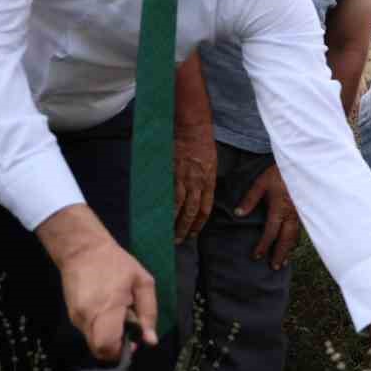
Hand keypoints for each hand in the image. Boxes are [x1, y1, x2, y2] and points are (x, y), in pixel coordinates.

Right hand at [37, 205, 157, 359]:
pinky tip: (108, 312)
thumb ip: (148, 312)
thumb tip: (150, 340)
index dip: (121, 352)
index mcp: (107, 308)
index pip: (107, 347)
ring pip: (93, 342)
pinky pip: (88, 332)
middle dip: (116, 348)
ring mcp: (76, 317)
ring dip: (108, 338)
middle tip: (128, 332)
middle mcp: (87, 317)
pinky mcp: (71, 315)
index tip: (133, 342)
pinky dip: (100, 330)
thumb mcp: (142, 282)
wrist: (82, 249)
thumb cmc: (116, 263)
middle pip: (99, 350)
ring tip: (119, 316)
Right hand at [172, 119, 215, 240]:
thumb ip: (205, 180)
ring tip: (169, 235)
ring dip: (174, 223)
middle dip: (186, 228)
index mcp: (209, 181)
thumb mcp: (211, 164)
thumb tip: (198, 194)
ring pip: (180, 207)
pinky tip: (160, 217)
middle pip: (193, 212)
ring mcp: (184, 179)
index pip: (205, 209)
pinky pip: (168, 195)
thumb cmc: (202, 144)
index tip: (194, 233)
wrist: (192, 129)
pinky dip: (164, 208)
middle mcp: (198, 183)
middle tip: (179, 241)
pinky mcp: (172, 174)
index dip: (199, 223)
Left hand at [237, 164, 300, 268]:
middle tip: (274, 267)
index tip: (256, 256)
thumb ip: (250, 199)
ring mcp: (299, 213)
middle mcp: (291, 214)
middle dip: (280, 254)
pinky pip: (299, 229)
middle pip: (286, 239)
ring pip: (295, 236)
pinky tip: (292, 245)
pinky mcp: (303, 210)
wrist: (300, 164)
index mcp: (279, 208)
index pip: (270, 232)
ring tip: (283, 261)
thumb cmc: (278, 172)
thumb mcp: (261, 183)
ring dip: (289, 250)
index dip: (264, 245)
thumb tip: (238, 214)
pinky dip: (295, 240)